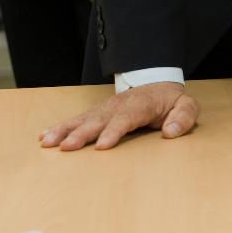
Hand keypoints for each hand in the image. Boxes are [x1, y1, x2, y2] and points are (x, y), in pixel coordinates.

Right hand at [39, 82, 198, 150]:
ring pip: (83, 119)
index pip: (126, 118)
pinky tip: (45, 136)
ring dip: (65, 130)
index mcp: (141, 105)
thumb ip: (183, 118)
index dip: (114, 131)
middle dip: (82, 133)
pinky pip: (77, 119)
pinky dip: (61, 127)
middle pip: (99, 120)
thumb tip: (171, 132)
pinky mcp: (97, 113)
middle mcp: (119, 105)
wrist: (158, 85)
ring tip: (47, 142)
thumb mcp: (186, 107)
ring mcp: (106, 108)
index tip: (101, 145)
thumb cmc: (171, 102)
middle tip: (67, 147)